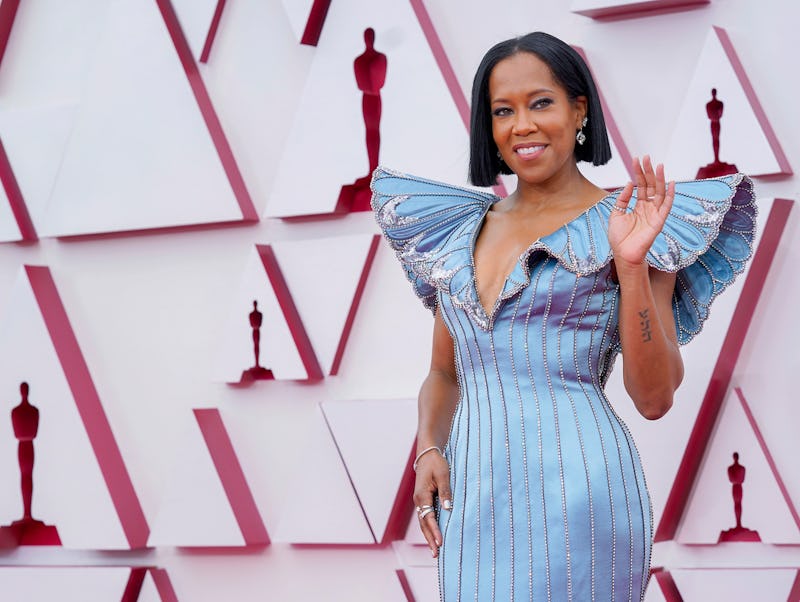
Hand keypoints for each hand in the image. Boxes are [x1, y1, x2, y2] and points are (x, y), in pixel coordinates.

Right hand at [412, 449, 451, 557]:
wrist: (427, 454)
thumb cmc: (436, 463)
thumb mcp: (443, 474)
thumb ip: (445, 491)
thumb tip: (448, 508)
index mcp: (422, 495)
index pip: (428, 517)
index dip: (435, 531)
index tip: (440, 542)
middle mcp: (419, 500)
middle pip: (424, 524)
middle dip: (430, 539)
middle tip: (435, 554)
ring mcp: (420, 500)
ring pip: (423, 522)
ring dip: (428, 535)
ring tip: (434, 550)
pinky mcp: (424, 499)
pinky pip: (426, 516)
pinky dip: (429, 527)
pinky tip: (434, 534)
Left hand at [608, 156, 674, 270]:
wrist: (623, 254)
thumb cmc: (619, 237)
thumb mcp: (616, 213)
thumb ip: (623, 198)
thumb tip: (630, 183)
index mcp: (638, 206)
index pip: (640, 185)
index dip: (638, 172)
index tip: (636, 159)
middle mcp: (648, 208)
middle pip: (650, 185)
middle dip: (648, 171)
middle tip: (646, 157)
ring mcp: (655, 213)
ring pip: (659, 192)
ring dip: (660, 178)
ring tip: (658, 165)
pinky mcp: (659, 221)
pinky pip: (666, 206)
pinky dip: (669, 195)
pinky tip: (671, 183)